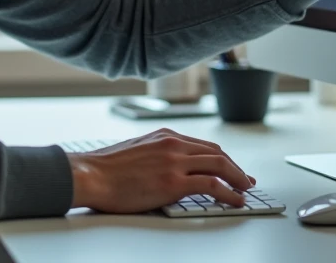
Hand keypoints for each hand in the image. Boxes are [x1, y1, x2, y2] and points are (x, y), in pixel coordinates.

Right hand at [68, 128, 254, 212]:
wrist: (91, 175)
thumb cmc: (105, 169)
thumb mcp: (136, 150)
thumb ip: (157, 154)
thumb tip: (169, 168)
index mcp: (164, 135)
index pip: (203, 146)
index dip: (222, 158)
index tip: (231, 169)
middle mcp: (173, 144)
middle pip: (216, 153)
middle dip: (235, 168)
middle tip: (245, 181)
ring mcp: (174, 162)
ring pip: (219, 165)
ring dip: (237, 179)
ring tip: (245, 191)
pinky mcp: (173, 182)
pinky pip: (212, 185)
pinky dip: (229, 192)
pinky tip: (235, 200)